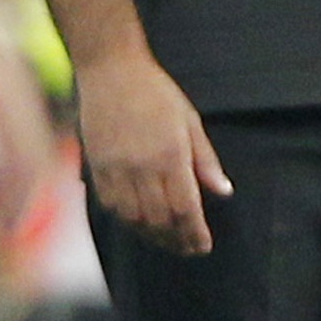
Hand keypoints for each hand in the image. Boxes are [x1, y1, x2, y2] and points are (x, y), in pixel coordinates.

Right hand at [76, 47, 229, 254]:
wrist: (111, 72)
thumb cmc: (157, 93)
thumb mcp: (190, 121)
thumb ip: (205, 161)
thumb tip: (224, 192)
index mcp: (170, 155)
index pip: (185, 208)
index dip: (195, 233)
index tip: (203, 246)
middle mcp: (142, 167)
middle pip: (159, 219)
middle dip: (176, 239)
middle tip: (188, 248)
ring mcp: (115, 168)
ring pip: (133, 218)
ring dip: (152, 235)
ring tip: (168, 241)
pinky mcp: (96, 167)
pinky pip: (110, 205)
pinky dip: (127, 220)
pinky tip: (140, 224)